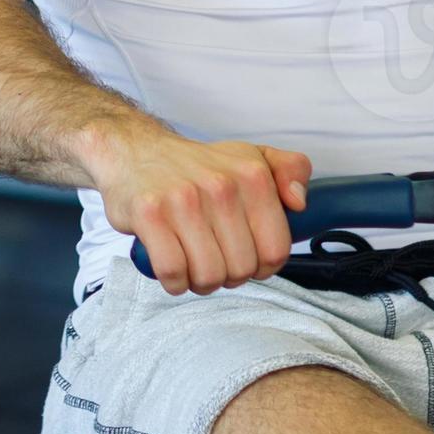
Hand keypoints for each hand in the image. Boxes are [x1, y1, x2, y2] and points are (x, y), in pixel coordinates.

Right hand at [91, 124, 312, 295]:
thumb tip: (299, 202)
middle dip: (229, 276)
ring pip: (209, 275)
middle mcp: (220, 186)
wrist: (133, 151)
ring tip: (193, 266)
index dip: (262, 267)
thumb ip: (291, 170)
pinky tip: (173, 269)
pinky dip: (174, 282)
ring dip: (200, 282)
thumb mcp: (250, 157)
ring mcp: (182, 200)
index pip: (275, 251)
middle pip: (242, 269)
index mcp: (251, 175)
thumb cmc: (196, 166)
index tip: (245, 258)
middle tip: (214, 260)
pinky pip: (173, 271)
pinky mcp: (149, 214)